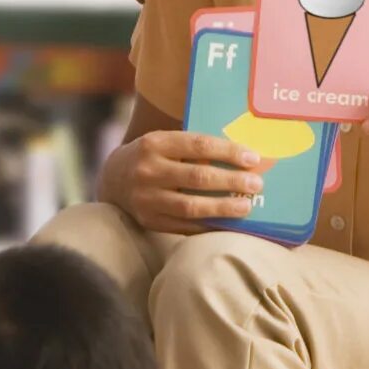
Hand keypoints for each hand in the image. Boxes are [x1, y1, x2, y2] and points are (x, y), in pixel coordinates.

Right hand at [104, 130, 265, 234]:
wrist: (112, 179)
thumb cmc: (151, 157)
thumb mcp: (164, 142)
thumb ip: (194, 147)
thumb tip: (242, 157)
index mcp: (154, 143)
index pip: (198, 145)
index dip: (228, 152)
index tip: (252, 158)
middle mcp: (148, 170)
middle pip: (198, 177)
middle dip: (231, 181)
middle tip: (256, 184)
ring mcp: (147, 198)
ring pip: (191, 206)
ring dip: (223, 207)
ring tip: (246, 207)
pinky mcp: (149, 221)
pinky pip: (184, 226)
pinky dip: (208, 225)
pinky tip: (227, 224)